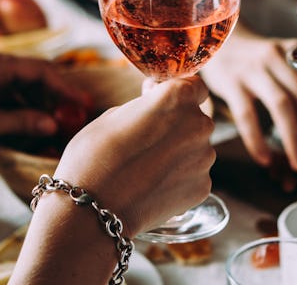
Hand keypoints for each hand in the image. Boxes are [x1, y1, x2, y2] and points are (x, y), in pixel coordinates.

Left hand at [0, 50, 76, 148]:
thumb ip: (21, 121)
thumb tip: (52, 124)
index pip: (42, 70)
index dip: (64, 87)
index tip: (80, 103)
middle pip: (34, 79)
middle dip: (54, 98)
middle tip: (73, 115)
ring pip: (21, 91)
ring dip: (38, 108)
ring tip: (55, 126)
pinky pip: (7, 100)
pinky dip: (21, 113)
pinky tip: (31, 129)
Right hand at [53, 77, 214, 235]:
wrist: (92, 211)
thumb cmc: (94, 156)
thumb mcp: (114, 115)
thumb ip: (146, 107)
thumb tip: (155, 108)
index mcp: (178, 98)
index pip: (195, 86)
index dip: (176, 92)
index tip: (158, 101)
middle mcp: (199, 124)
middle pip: (195, 118)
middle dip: (177, 124)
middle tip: (146, 139)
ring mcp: (204, 158)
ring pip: (196, 147)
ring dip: (179, 152)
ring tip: (147, 167)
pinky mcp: (203, 187)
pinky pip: (194, 174)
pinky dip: (179, 177)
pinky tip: (153, 185)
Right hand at [200, 25, 296, 175]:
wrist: (221, 40)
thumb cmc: (264, 62)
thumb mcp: (291, 67)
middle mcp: (280, 58)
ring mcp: (255, 69)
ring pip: (281, 107)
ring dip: (294, 141)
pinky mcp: (232, 82)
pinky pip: (246, 114)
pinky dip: (256, 139)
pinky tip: (265, 159)